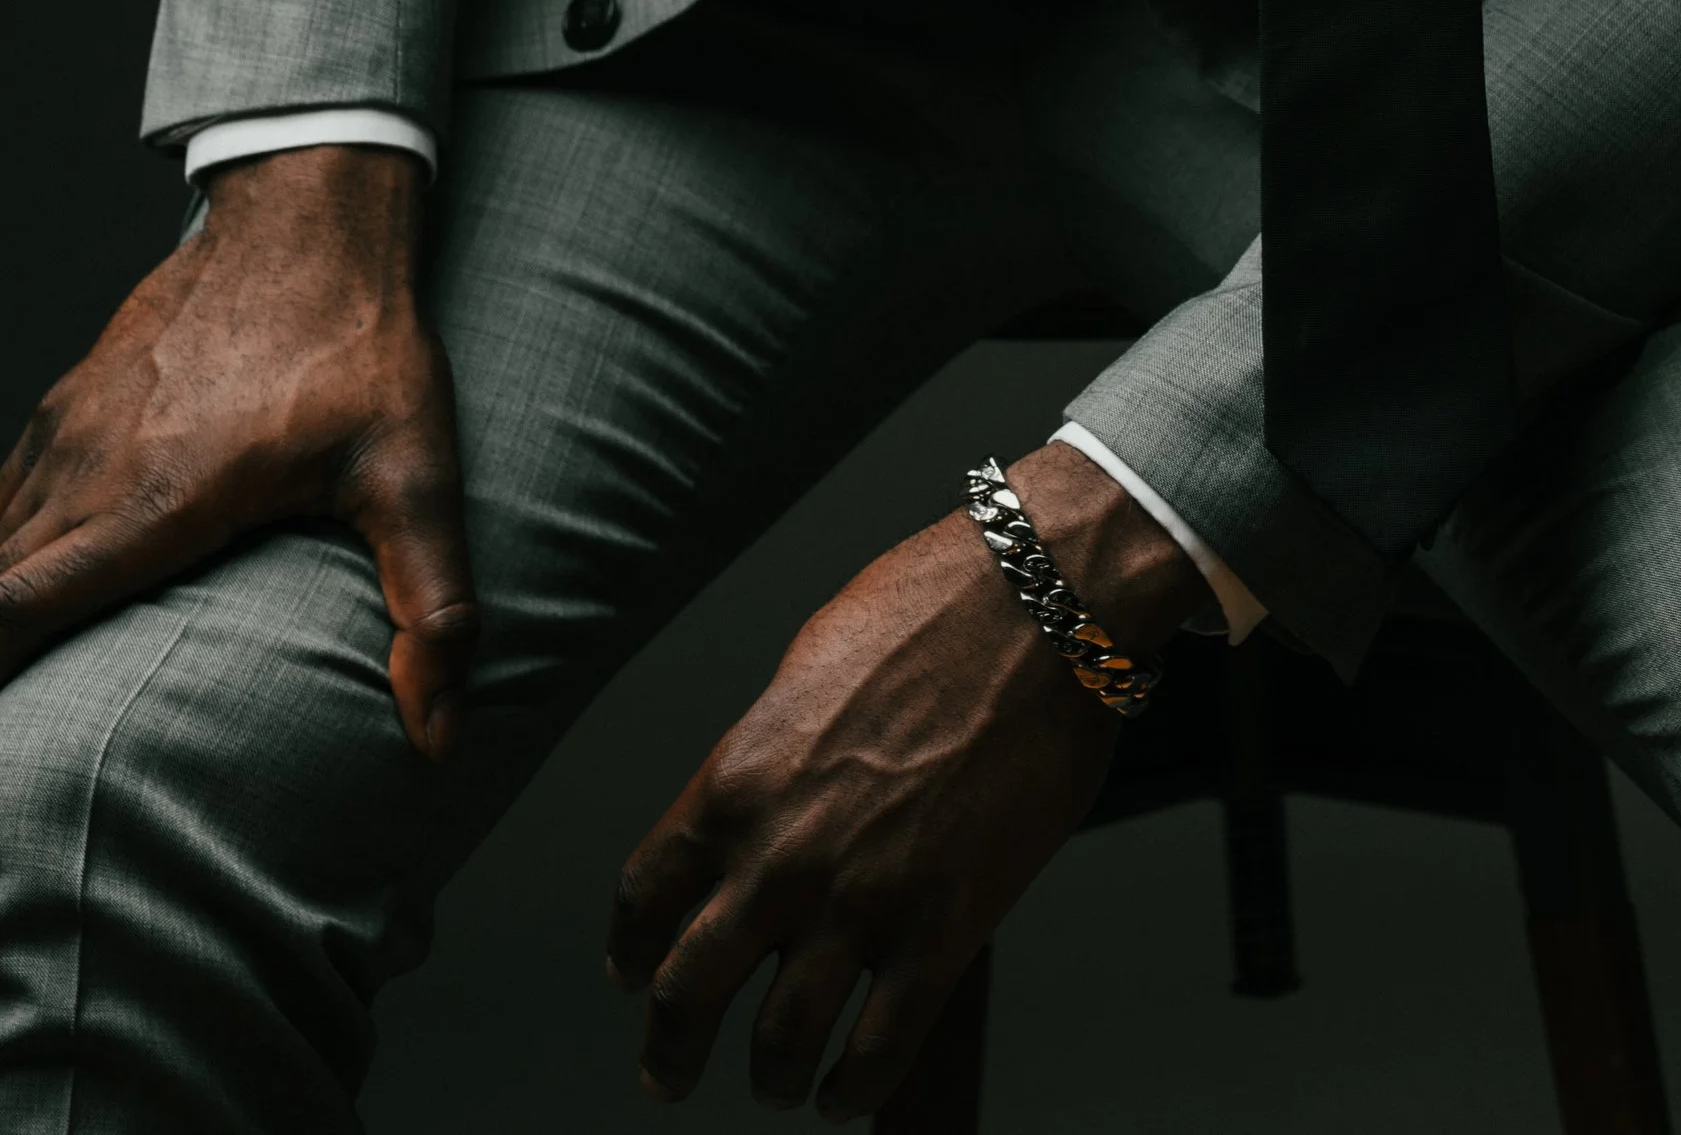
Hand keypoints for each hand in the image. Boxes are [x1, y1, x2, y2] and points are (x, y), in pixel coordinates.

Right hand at [0, 143, 474, 757]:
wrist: (310, 215)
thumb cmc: (361, 344)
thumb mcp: (416, 473)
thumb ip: (432, 606)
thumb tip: (442, 734)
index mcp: (151, 508)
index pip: (10, 610)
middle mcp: (87, 474)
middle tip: (21, 733)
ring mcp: (68, 431)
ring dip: (0, 602)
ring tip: (25, 662)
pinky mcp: (68, 401)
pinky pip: (3, 494)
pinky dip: (1, 549)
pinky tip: (25, 577)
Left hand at [607, 440, 1211, 1115]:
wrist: (1040, 601)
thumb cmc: (933, 608)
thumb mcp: (810, 667)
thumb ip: (771, 755)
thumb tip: (762, 808)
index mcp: (738, 779)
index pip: (646, 895)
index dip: (632, 949)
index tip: (636, 971)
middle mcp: (781, 854)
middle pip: (689, 992)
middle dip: (672, 1048)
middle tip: (670, 1073)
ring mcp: (862, 901)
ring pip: (780, 1041)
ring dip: (770, 1076)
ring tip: (777, 1085)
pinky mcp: (944, 929)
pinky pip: (880, 1049)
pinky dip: (854, 1088)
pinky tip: (846, 1093)